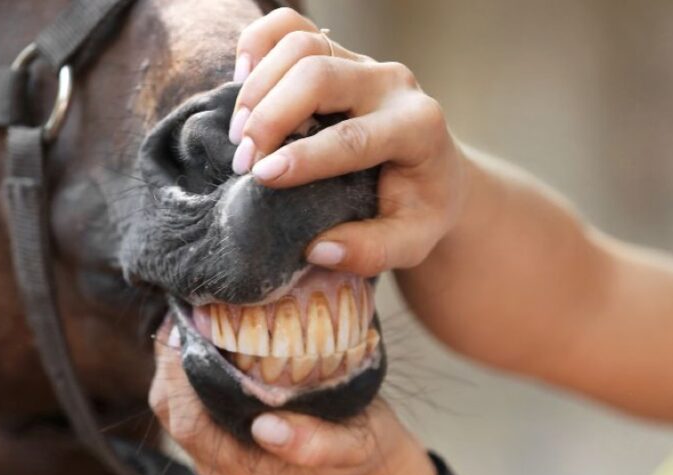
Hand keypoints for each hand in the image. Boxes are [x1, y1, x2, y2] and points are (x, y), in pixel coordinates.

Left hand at [149, 320, 436, 474]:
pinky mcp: (219, 438)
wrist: (369, 458)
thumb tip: (267, 430)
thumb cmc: (361, 444)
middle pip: (172, 412)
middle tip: (183, 310)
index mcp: (246, 472)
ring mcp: (216, 456)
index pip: (189, 422)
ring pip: (172, 407)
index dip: (178, 375)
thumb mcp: (353, 445)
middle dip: (168, 361)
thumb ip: (315, 445)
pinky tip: (200, 334)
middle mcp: (221, 469)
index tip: (187, 326)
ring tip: (187, 316)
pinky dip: (184, 368)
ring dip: (172, 362)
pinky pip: (187, 402)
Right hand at [230, 8, 468, 277]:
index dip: (304, 156)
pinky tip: (240, 80)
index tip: (262, 178)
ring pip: (302, 44)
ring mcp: (363, 62)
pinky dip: (258, 43)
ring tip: (239, 135)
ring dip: (259, 87)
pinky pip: (290, 26)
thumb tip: (317, 250)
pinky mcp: (337, 52)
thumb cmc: (419, 209)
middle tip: (244, 162)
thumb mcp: (411, 242)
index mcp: (418, 127)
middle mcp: (393, 84)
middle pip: (320, 74)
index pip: (354, 135)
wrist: (433, 173)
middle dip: (272, 116)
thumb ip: (371, 251)